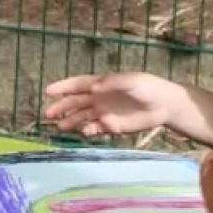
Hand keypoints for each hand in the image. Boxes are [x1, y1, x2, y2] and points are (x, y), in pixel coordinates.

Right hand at [42, 72, 184, 135]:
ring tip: (61, 127)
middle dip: (62, 107)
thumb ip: (110, 83)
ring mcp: (105, 113)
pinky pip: (95, 129)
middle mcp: (100, 99)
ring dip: (71, 121)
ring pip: (82, 117)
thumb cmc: (148, 87)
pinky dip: (88, 130)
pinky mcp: (112, 127)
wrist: (164, 105)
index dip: (63, 87)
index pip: (78, 85)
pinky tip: (86, 131)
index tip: (48, 92)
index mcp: (102, 84)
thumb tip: (92, 88)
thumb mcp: (130, 81)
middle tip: (48, 114)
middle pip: (76, 103)